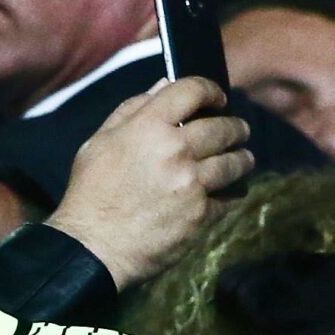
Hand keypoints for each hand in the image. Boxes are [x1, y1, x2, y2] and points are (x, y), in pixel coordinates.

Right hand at [48, 76, 253, 291]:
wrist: (92, 248)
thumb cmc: (91, 194)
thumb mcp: (100, 143)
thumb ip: (132, 110)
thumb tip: (163, 86)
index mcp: (148, 126)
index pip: (192, 90)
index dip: (211, 89)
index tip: (218, 98)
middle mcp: (175, 150)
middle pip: (223, 127)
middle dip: (236, 127)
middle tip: (239, 131)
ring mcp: (191, 183)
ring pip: (235, 163)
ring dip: (242, 159)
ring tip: (243, 160)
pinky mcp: (200, 215)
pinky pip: (229, 199)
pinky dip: (232, 194)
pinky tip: (230, 193)